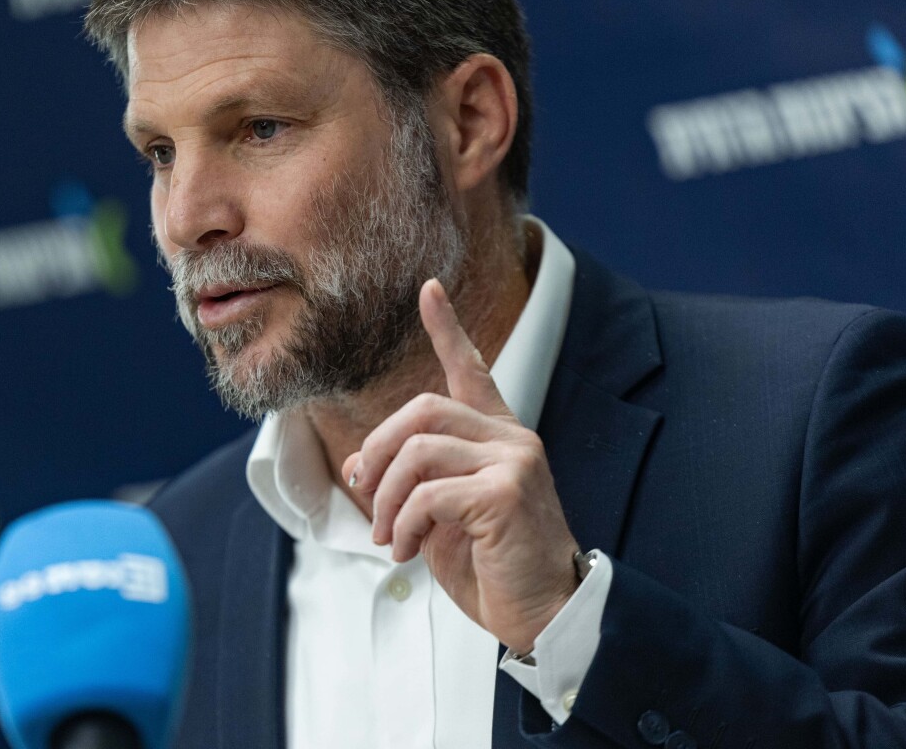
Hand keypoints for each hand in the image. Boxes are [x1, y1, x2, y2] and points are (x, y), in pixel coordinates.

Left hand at [341, 279, 580, 650]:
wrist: (544, 614)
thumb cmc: (494, 567)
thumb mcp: (439, 517)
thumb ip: (409, 482)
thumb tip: (361, 462)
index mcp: (500, 438)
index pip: (472, 370)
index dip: (448, 328)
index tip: (429, 290)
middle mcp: (512, 439)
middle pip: (423, 409)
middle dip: (379, 449)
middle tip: (367, 495)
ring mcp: (513, 462)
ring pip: (418, 450)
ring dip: (386, 498)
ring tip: (388, 536)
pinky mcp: (505, 494)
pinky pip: (427, 493)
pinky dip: (404, 523)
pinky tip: (407, 550)